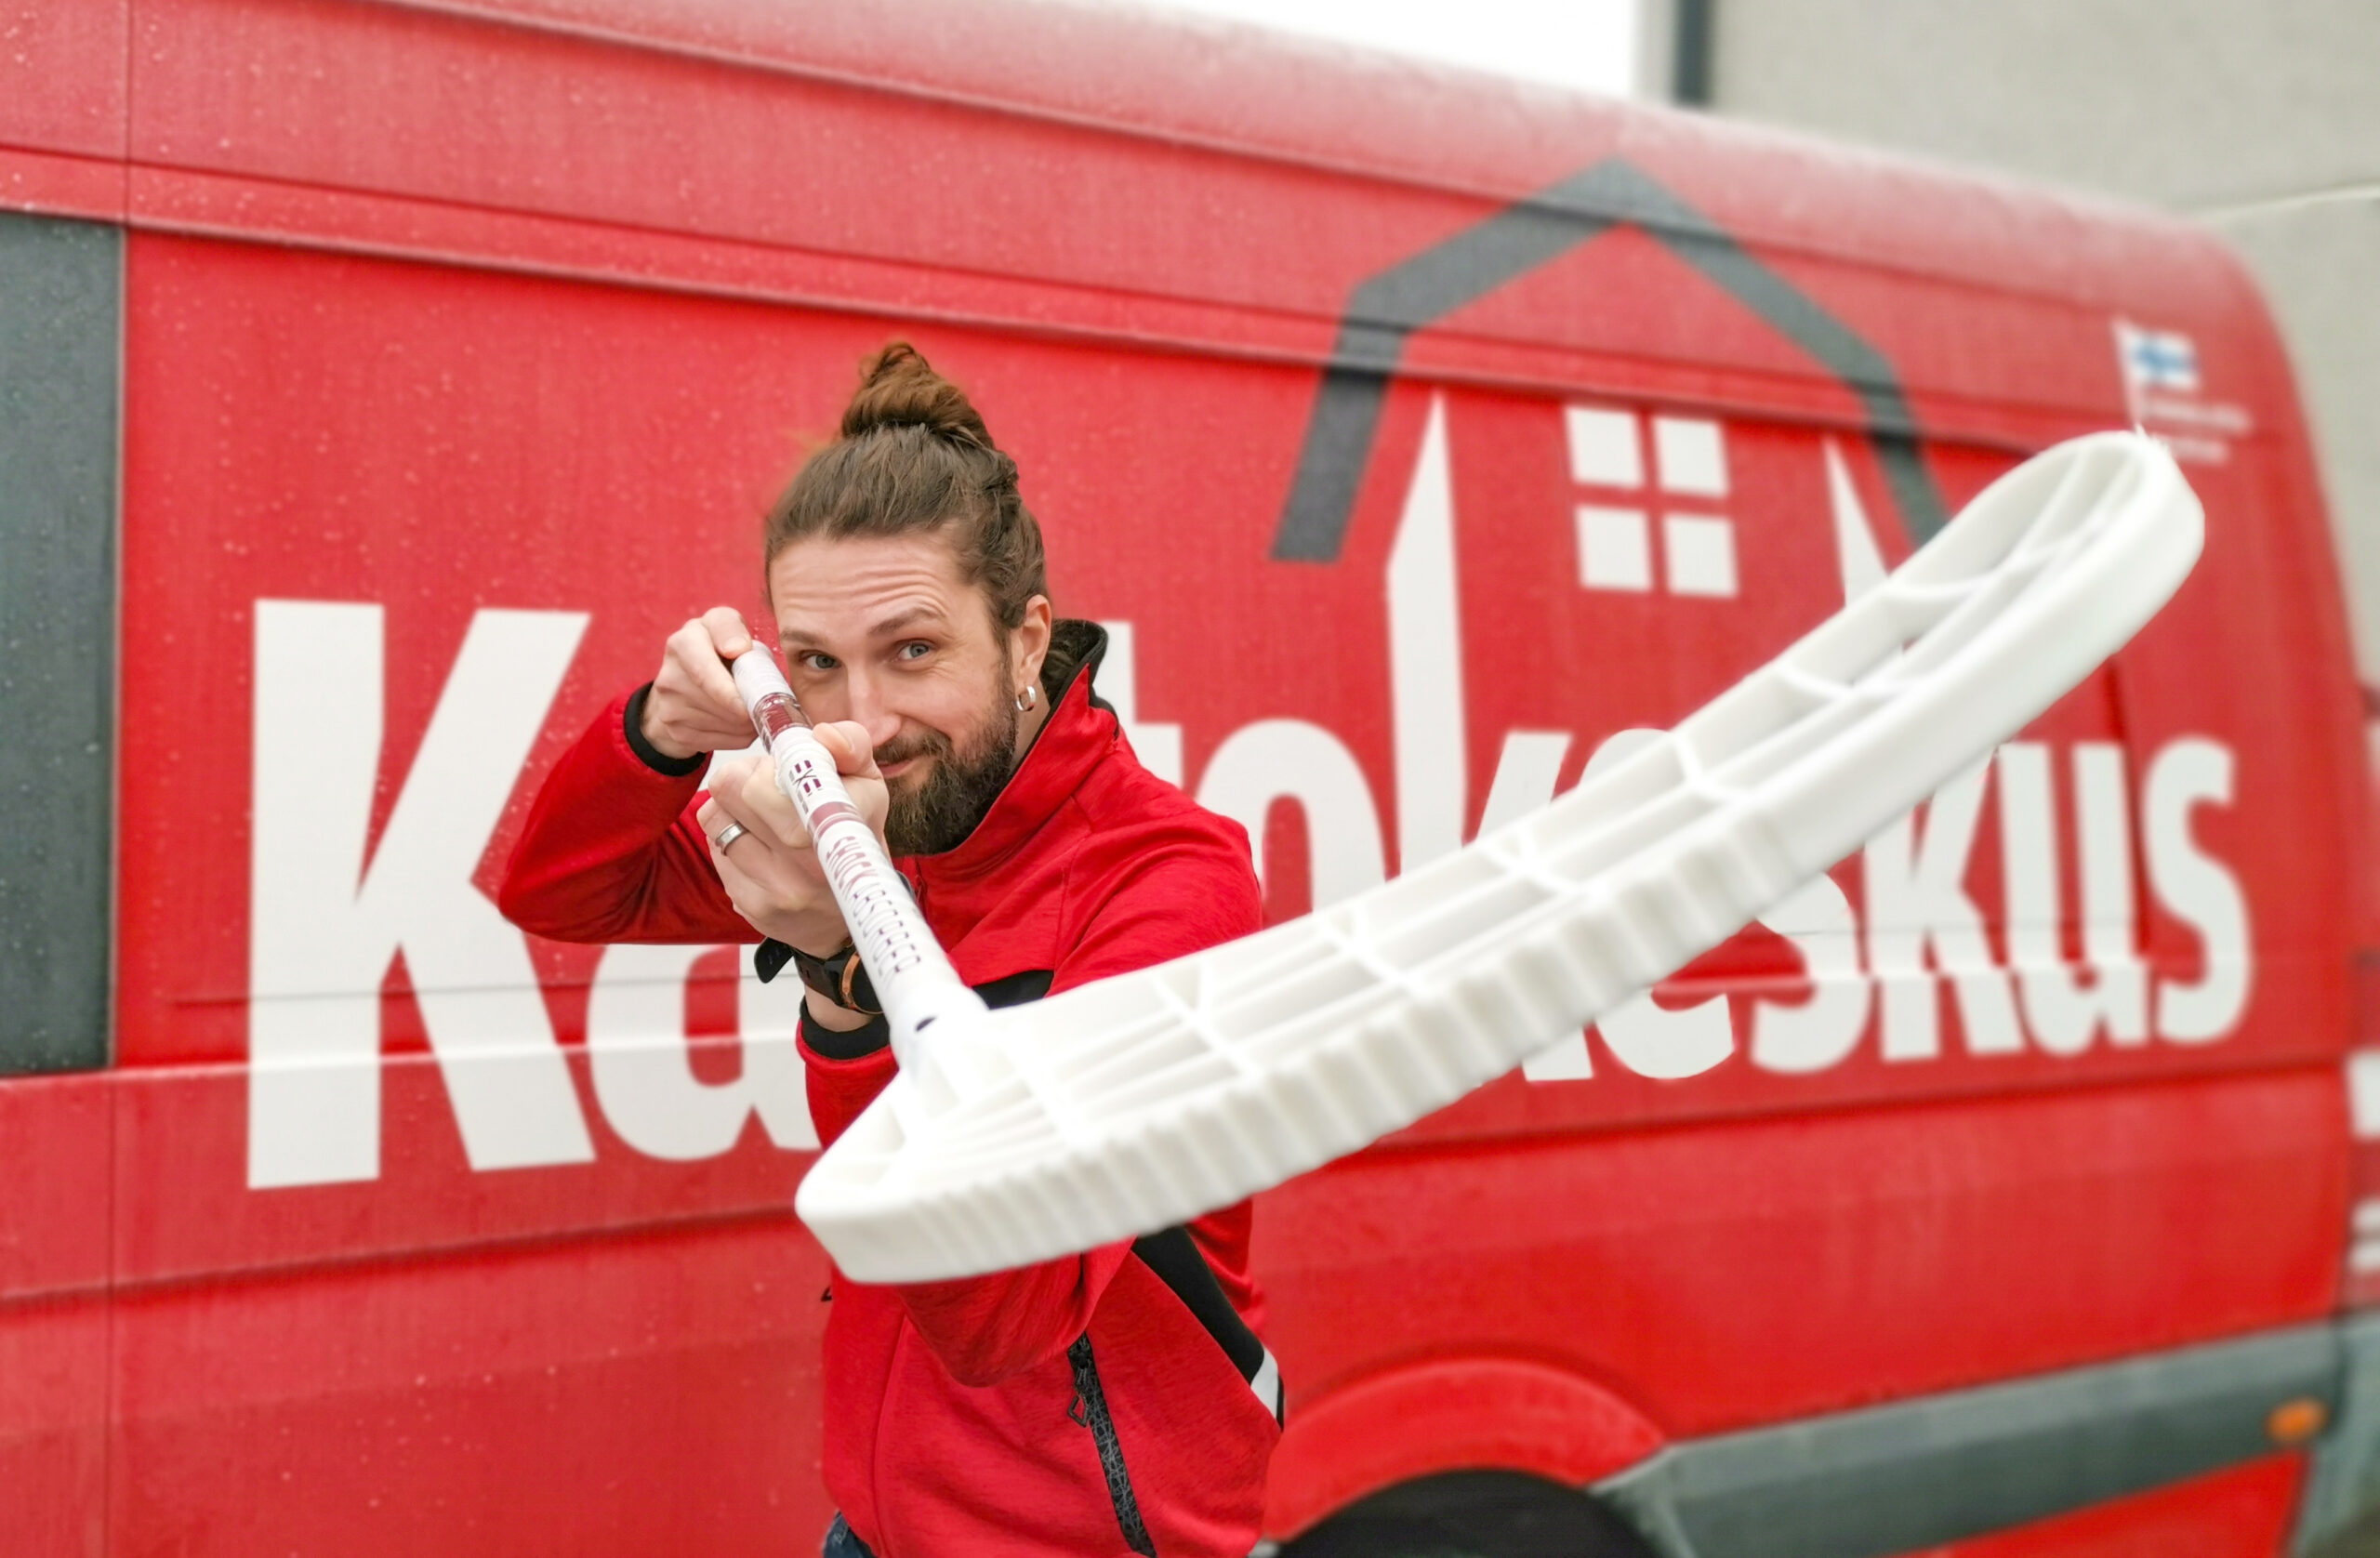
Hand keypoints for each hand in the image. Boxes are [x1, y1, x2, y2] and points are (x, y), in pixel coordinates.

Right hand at [642, 607, 759, 760]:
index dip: (730, 691)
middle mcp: (670, 675)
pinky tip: (741, 723)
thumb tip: (739, 649)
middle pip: (720, 703)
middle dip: (751, 707)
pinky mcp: (676, 731)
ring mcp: (669, 706)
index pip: (704, 671)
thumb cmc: (716, 651)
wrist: (684, 682)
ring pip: (724, 724)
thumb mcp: (725, 628)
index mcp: (683, 643)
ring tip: (755, 710)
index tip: (754, 696)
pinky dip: (739, 735)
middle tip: (769, 706)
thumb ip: (733, 629)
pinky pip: (720, 741)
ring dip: (749, 723)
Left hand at [697, 721, 889, 954]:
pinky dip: (733, 841)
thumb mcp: (868, 784)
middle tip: (768, 789)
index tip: (781, 771)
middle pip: (728, 790)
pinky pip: (717, 852)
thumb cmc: (856, 835)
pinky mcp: (751, 907)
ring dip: (734, 810)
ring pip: (715, 818)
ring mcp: (776, 891)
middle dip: (744, 780)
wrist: (853, 915)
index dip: (763, 767)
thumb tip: (823, 735)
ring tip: (763, 817)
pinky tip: (761, 846)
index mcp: (837, 825)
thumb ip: (851, 745)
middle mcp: (807, 865)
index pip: (758, 781)